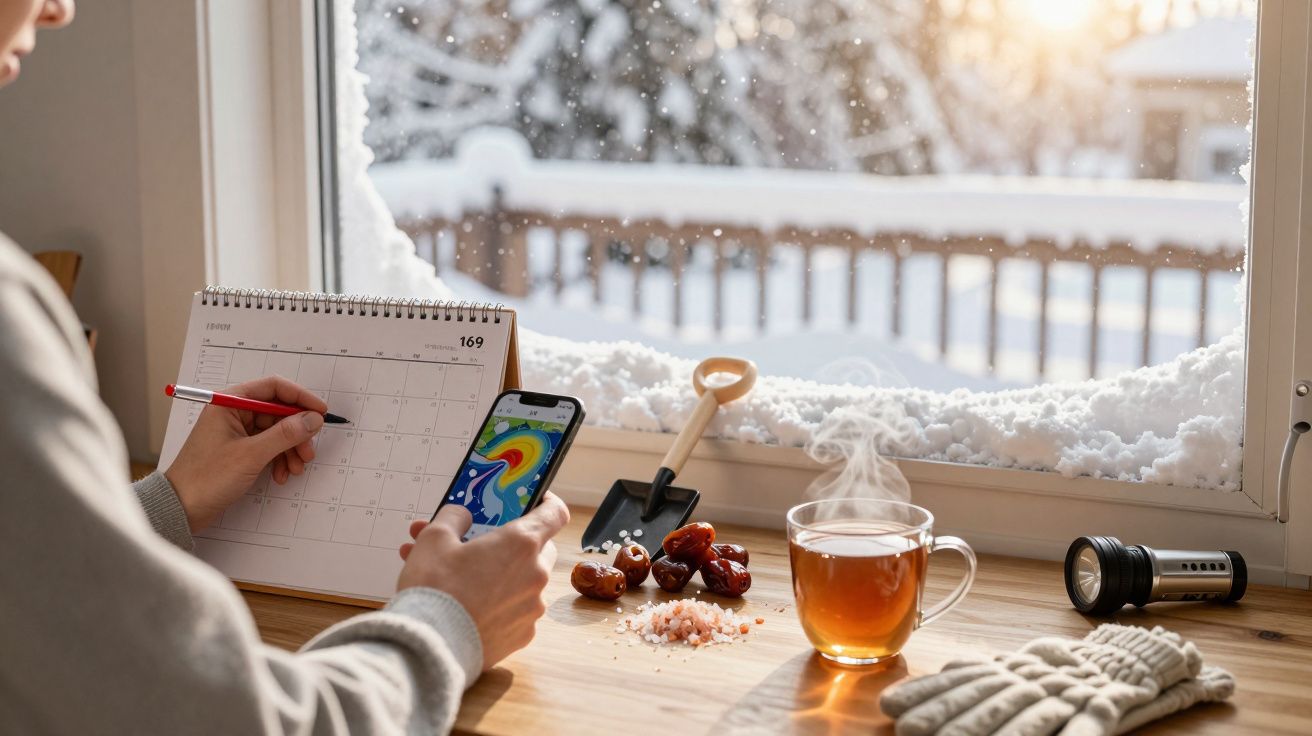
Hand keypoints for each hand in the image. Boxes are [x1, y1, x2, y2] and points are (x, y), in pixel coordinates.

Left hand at [164, 376, 327, 532]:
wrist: (181, 508)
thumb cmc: (205, 478)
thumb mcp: (251, 455)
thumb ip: (285, 434)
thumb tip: (312, 419)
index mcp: (230, 403)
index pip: (273, 388)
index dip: (300, 398)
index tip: (319, 412)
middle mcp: (233, 413)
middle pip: (278, 412)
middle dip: (297, 432)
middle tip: (308, 450)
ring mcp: (236, 432)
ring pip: (276, 431)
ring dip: (290, 449)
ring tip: (295, 468)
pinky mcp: (239, 449)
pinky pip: (268, 446)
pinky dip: (279, 458)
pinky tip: (281, 474)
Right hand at [396, 493, 569, 670]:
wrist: (430, 648)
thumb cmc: (435, 589)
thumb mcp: (434, 539)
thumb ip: (453, 518)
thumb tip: (462, 515)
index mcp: (521, 543)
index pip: (555, 513)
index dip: (546, 503)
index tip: (534, 501)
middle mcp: (535, 575)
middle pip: (539, 548)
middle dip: (514, 543)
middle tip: (484, 543)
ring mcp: (532, 608)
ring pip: (523, 581)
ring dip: (498, 575)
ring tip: (456, 577)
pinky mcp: (522, 635)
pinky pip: (515, 611)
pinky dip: (497, 605)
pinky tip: (466, 605)